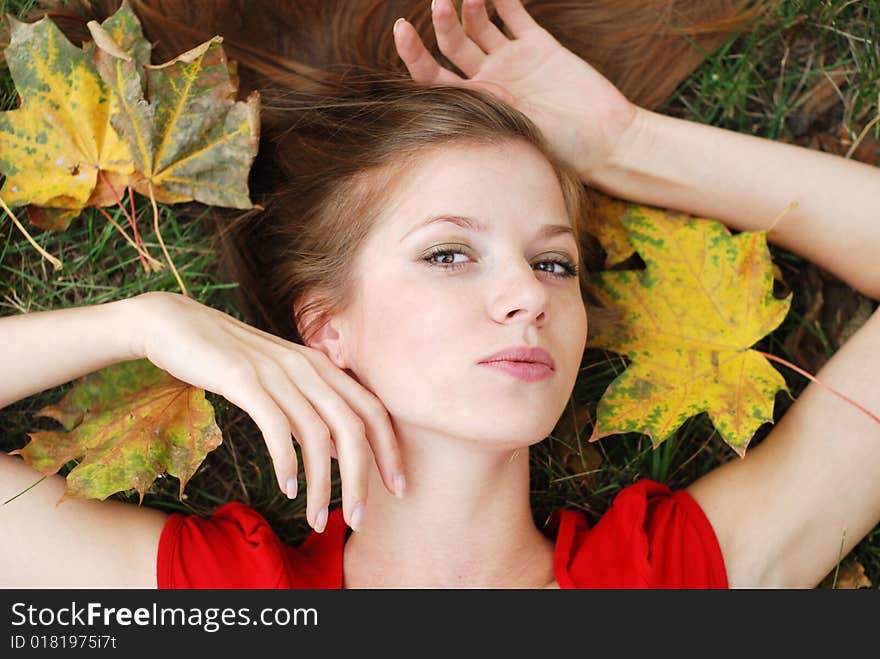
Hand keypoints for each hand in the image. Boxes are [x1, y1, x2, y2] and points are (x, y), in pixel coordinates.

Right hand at [130, 291, 403, 532]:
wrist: (175, 324)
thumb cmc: (230, 359)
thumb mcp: (282, 382)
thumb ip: (313, 410)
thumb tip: (342, 449)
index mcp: (322, 367)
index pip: (372, 410)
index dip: (390, 450)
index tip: (397, 486)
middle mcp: (307, 367)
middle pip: (353, 426)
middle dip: (363, 476)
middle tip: (362, 518)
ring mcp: (277, 371)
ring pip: (318, 433)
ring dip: (323, 483)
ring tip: (317, 519)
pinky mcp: (242, 378)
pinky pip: (276, 426)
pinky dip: (286, 461)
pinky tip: (287, 489)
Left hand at [393, 0, 639, 180]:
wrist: (604, 140)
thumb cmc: (560, 147)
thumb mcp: (516, 130)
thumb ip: (488, 105)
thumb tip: (455, 90)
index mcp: (476, 105)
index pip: (433, 77)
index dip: (413, 54)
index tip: (400, 29)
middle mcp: (489, 80)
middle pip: (453, 44)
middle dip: (443, 22)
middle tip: (440, 3)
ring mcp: (512, 61)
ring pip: (480, 25)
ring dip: (470, 5)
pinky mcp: (539, 47)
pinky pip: (514, 15)